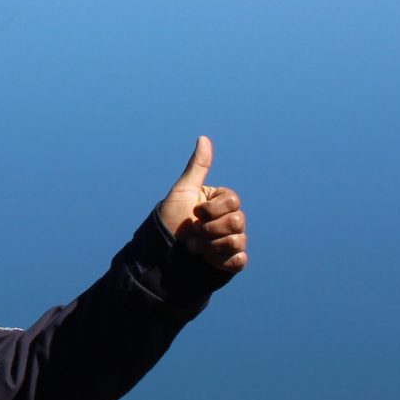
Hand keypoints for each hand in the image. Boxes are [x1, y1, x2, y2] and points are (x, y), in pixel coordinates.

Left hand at [155, 136, 247, 274]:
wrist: (160, 253)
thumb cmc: (170, 220)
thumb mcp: (182, 191)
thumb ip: (197, 167)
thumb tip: (203, 138)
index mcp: (220, 203)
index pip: (233, 201)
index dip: (211, 209)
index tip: (194, 212)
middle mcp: (228, 221)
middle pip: (238, 221)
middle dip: (209, 229)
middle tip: (192, 232)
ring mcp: (231, 241)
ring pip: (238, 241)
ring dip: (209, 245)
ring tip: (192, 247)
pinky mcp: (230, 261)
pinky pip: (239, 259)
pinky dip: (220, 260)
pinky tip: (205, 259)